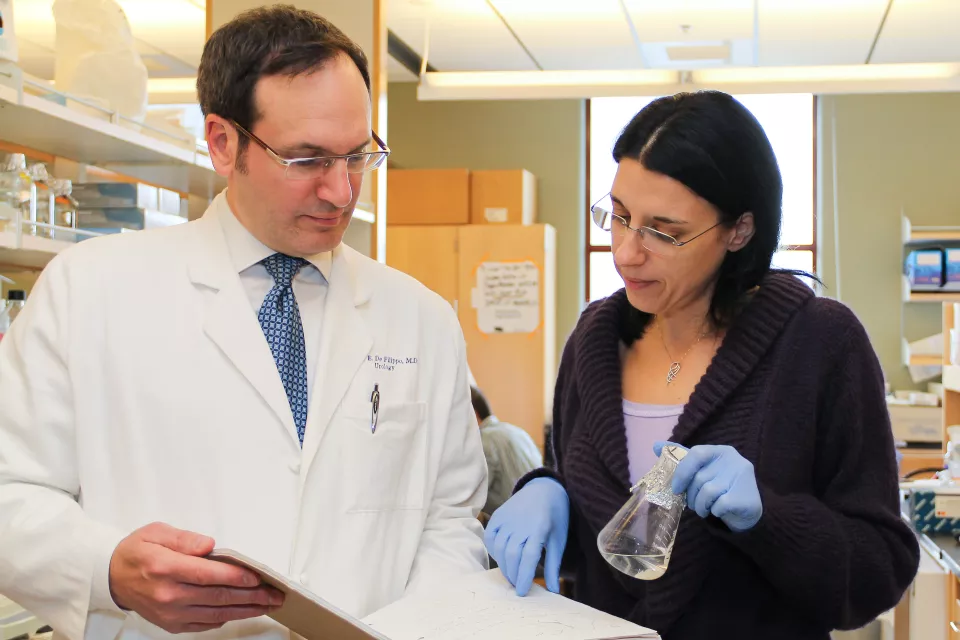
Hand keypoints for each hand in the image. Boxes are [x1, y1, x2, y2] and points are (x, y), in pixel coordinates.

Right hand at [109, 522, 283, 633]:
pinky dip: (225, 618)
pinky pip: (204, 624)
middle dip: (251, 596)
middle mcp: (168, 594)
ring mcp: (170, 613)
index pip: (208, 575)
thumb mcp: (156, 532)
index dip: (236, 576)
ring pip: (215, 614)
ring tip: (267, 605)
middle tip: (274, 594)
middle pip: (217, 597)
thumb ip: (184, 539)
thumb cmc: (137, 552)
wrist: (112, 577)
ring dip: (245, 610)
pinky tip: (242, 611)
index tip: (257, 577)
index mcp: (165, 568)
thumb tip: (210, 545)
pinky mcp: (171, 624)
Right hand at [484, 478, 568, 596]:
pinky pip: (490, 537)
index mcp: (539, 528)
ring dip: (503, 565)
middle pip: (511, 555)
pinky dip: (493, 550)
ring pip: (499, 547)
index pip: (528, 557)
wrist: (544, 489)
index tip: (523, 592)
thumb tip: (553, 591)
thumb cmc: (555, 517)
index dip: (524, 577)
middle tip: (517, 586)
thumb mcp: (558, 540)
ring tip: (511, 575)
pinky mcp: (498, 515)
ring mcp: (507, 518)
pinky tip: (501, 558)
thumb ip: (553, 565)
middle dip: (513, 575)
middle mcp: (520, 523)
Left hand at [654, 442, 762, 532]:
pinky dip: (713, 511)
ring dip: (700, 506)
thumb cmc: (720, 486)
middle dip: (691, 495)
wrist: (746, 508)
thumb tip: (656, 445)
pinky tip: (717, 510)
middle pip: (700, 477)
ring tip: (703, 508)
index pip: (696, 453)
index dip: (682, 471)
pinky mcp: (744, 497)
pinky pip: (718, 505)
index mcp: (721, 451)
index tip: (676, 487)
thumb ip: (682, 457)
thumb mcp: (703, 469)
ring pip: (707, 493)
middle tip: (692, 503)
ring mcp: (741, 478)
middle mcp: (733, 461)